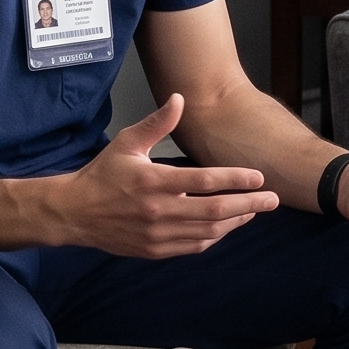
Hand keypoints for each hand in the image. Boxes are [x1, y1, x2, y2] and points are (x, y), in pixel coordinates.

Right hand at [49, 93, 278, 255]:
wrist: (75, 213)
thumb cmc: (103, 174)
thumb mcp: (127, 143)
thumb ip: (157, 123)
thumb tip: (179, 99)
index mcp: (154, 181)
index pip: (204, 181)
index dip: (236, 179)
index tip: (259, 176)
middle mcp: (158, 210)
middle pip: (214, 210)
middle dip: (249, 204)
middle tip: (273, 199)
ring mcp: (157, 234)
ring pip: (208, 232)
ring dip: (235, 222)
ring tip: (255, 211)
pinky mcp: (155, 250)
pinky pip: (193, 246)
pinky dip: (215, 237)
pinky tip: (227, 225)